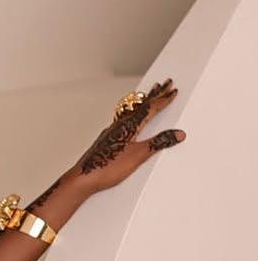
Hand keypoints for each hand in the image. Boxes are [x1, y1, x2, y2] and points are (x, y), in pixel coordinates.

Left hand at [70, 78, 185, 194]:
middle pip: (140, 106)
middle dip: (155, 94)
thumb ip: (158, 143)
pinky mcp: (108, 139)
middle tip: (165, 82)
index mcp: (127, 126)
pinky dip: (133, 113)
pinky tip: (131, 117)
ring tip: (150, 93)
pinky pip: (124, 120)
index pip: (149, 108)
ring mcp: (112, 131)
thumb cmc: (107, 167)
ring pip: (132, 111)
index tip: (173, 90)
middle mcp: (118, 125)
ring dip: (143, 102)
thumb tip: (177, 134)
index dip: (163, 99)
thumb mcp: (138, 155)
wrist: (83, 178)